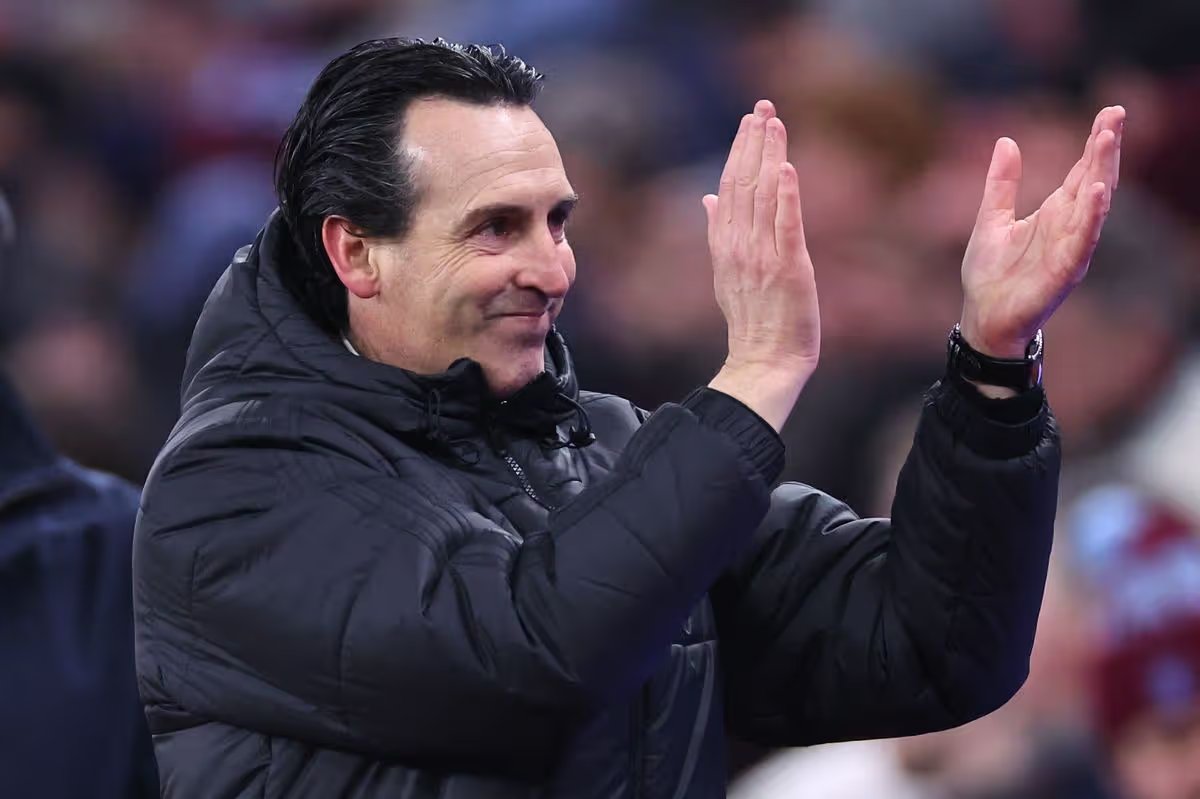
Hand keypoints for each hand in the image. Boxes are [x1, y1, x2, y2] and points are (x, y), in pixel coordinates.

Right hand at [703, 100, 818, 430]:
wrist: (763, 361)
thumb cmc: (753, 322)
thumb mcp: (727, 273)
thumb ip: (718, 232)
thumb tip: (707, 198)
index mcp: (725, 245)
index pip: (729, 187)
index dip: (740, 151)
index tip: (751, 120)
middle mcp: (739, 246)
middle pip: (742, 183)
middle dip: (753, 142)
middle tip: (762, 107)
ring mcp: (762, 257)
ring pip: (762, 196)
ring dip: (768, 156)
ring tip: (774, 122)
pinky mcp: (788, 269)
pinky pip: (785, 226)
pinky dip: (785, 196)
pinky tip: (786, 168)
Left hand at [959, 106, 1124, 357]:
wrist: (983, 316)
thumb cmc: (991, 273)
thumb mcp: (991, 218)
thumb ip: (1002, 183)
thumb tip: (1006, 142)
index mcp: (1054, 213)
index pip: (1081, 170)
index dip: (1096, 142)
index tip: (1110, 112)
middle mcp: (1069, 226)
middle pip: (1094, 179)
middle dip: (1105, 148)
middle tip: (1115, 115)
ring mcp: (1070, 248)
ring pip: (1094, 205)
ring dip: (1102, 172)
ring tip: (1107, 140)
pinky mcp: (1065, 270)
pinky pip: (1083, 240)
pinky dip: (1092, 217)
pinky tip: (1099, 192)